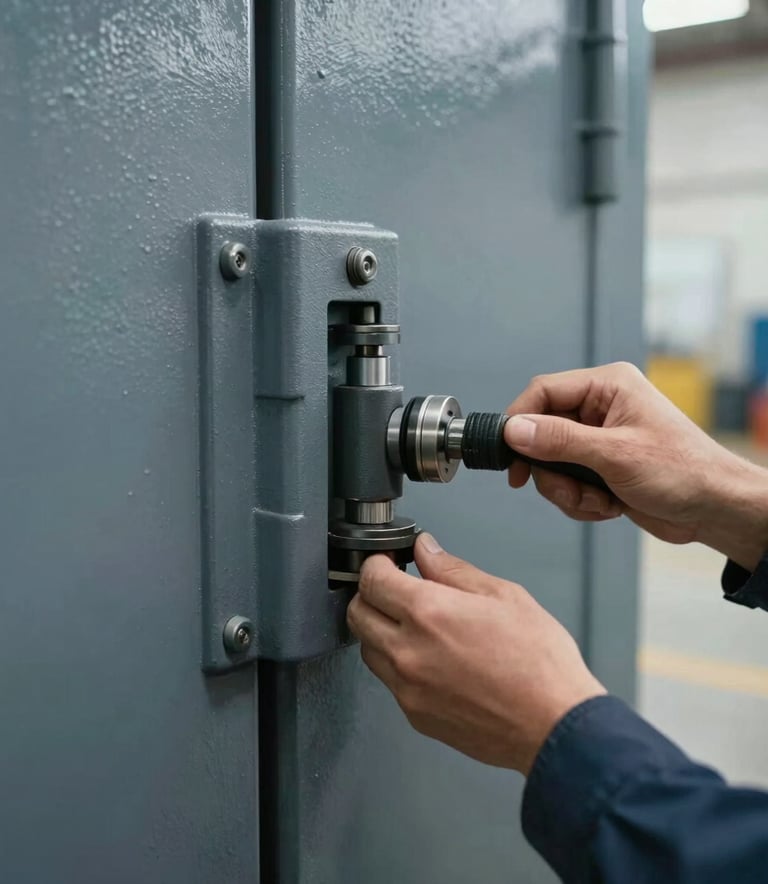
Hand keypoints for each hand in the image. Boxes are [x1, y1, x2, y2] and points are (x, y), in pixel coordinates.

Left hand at [346, 533, 604, 774]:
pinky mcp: (415, 715)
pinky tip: (430, 658)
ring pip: (367, 649)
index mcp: (429, 613)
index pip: (372, 579)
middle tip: (395, 589)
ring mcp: (408, 688)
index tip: (388, 562)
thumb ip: (454, 570)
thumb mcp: (504, 596)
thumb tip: (426, 551)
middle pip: (357, 613)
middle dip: (371, 594)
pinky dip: (397, 664)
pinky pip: (389, 681)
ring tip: (415, 625)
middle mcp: (409, 651)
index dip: (377, 564)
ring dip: (380, 630)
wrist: (554, 727)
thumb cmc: (539, 664)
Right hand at [504, 362, 767, 570]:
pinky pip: (567, 483)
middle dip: (551, 470)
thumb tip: (515, 430)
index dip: (520, 421)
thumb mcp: (614, 454)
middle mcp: (601, 408)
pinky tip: (608, 504)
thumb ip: (560, 440)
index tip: (509, 452)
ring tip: (597, 499)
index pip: (543, 392)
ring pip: (551, 463)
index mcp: (608, 387)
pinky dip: (581, 501)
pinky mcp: (601, 467)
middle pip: (542, 433)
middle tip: (566, 488)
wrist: (715, 509)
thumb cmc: (685, 472)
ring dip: (568, 491)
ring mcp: (600, 439)